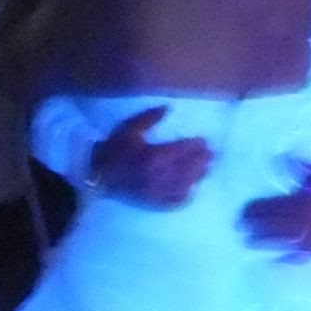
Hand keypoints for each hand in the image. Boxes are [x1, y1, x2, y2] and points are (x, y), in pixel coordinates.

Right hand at [90, 107, 211, 207]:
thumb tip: (168, 108)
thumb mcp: (128, 129)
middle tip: (212, 154)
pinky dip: (187, 196)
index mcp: (154, 156)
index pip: (181, 150)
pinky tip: (194, 189)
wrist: (98, 176)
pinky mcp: (154, 202)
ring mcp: (158, 191)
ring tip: (208, 168)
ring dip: (199, 176)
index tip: (204, 141)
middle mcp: (160, 175)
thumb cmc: (114, 150)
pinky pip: (175, 201)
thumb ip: (149, 118)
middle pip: (187, 168)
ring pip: (185, 184)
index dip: (195, 146)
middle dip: (201, 160)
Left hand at [240, 165, 310, 260]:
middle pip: (276, 225)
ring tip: (249, 243)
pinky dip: (289, 259)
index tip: (243, 211)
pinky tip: (275, 261)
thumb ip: (301, 166)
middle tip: (239, 228)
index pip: (276, 207)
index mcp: (306, 202)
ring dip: (266, 242)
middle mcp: (308, 221)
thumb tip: (280, 158)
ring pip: (286, 240)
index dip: (258, 210)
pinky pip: (303, 255)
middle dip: (257, 226)